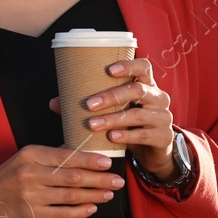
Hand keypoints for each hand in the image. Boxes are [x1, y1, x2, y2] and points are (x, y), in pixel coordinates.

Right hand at [0, 144, 125, 217]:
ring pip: (71, 196)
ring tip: (109, 193)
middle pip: (73, 176)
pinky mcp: (31, 215)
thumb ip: (50, 155)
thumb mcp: (23, 159)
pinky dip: (80, 211)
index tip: (108, 161)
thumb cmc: (5, 178)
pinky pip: (62, 214)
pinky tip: (93, 207)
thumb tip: (80, 149)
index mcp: (30, 155)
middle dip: (99, 178)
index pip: (66, 156)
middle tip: (117, 179)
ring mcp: (31, 196)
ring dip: (94, 195)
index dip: (90, 159)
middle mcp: (30, 174)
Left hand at [47, 57, 177, 178]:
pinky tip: (111, 137)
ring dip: (113, 119)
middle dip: (111, 96)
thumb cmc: (130, 125)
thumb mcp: (114, 112)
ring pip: (138, 114)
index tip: (109, 70)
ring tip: (93, 125)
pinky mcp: (163, 137)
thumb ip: (89, 105)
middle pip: (137, 90)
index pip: (144, 67)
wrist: (154, 152)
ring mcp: (164, 117)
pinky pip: (143, 134)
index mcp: (147, 85)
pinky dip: (126, 136)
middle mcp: (159, 98)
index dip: (128, 65)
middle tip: (89, 104)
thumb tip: (54, 102)